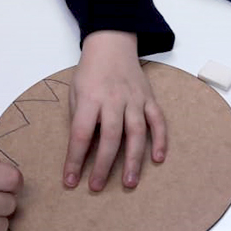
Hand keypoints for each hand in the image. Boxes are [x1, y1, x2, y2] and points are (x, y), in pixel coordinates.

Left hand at [63, 30, 165, 191]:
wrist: (112, 43)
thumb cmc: (90, 71)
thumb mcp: (75, 91)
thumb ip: (80, 118)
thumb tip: (84, 149)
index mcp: (90, 98)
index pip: (81, 134)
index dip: (75, 160)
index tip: (71, 180)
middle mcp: (113, 99)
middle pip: (110, 137)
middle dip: (103, 165)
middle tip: (97, 187)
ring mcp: (134, 99)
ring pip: (136, 133)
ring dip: (134, 160)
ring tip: (130, 183)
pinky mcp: (149, 98)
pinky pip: (158, 121)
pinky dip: (160, 140)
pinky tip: (158, 158)